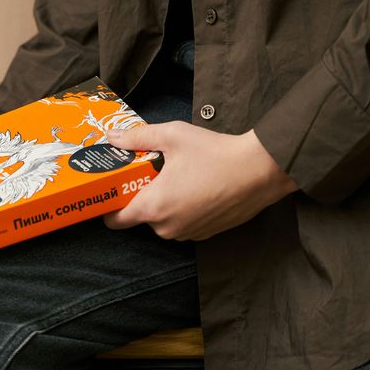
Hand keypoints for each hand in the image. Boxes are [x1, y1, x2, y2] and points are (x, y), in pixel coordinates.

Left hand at [102, 122, 297, 240]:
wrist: (259, 171)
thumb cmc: (215, 153)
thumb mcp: (172, 135)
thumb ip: (138, 138)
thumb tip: (113, 137)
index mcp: (154, 206)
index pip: (116, 221)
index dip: (109, 207)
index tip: (112, 192)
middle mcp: (168, 227)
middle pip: (142, 217)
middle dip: (143, 197)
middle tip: (152, 173)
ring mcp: (189, 233)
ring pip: (164, 221)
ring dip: (166, 204)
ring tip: (178, 177)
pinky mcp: (207, 234)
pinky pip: (184, 224)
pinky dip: (185, 210)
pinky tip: (197, 187)